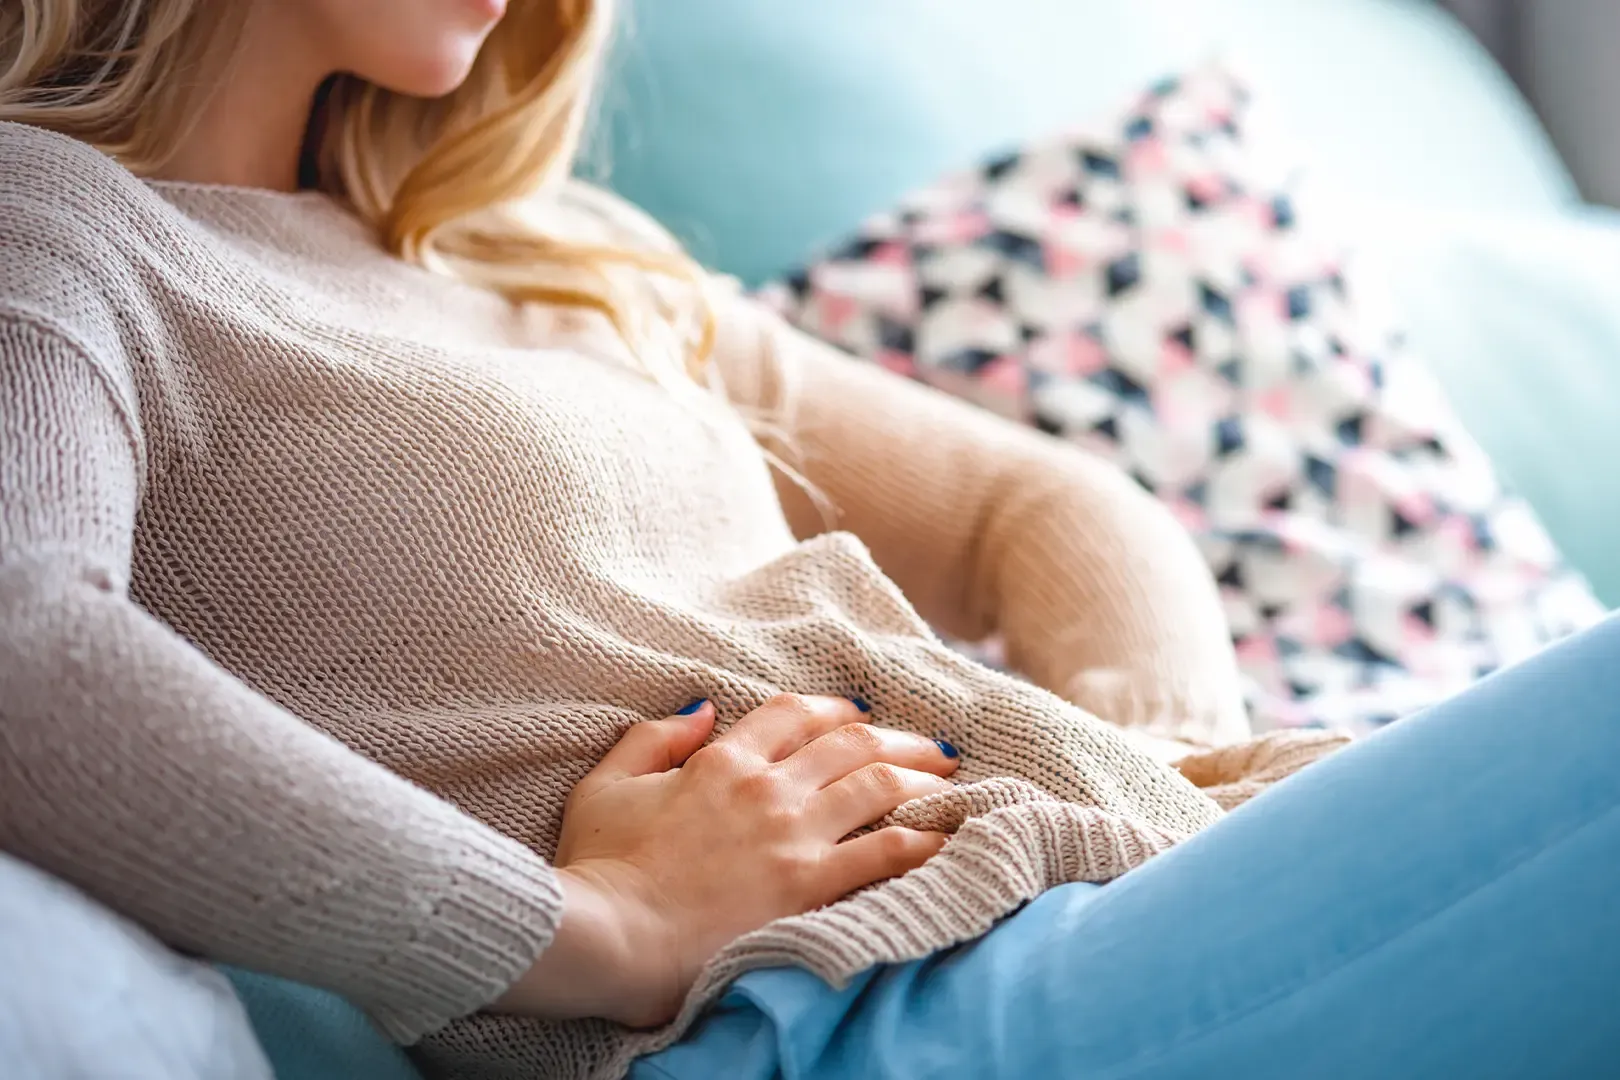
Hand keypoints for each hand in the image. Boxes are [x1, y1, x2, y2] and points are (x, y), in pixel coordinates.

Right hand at [495, 695, 958, 1026]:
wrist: (611, 935)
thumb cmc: (601, 866)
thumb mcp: (607, 785)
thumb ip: (652, 739)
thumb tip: (700, 711)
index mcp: (721, 760)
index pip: (795, 714)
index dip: (835, 709)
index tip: (859, 717)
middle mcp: (767, 788)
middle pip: (851, 742)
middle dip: (899, 738)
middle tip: (931, 746)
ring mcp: (792, 835)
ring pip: (877, 785)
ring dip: (920, 777)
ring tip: (950, 781)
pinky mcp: (808, 885)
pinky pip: (884, 853)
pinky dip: (922, 841)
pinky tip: (946, 839)